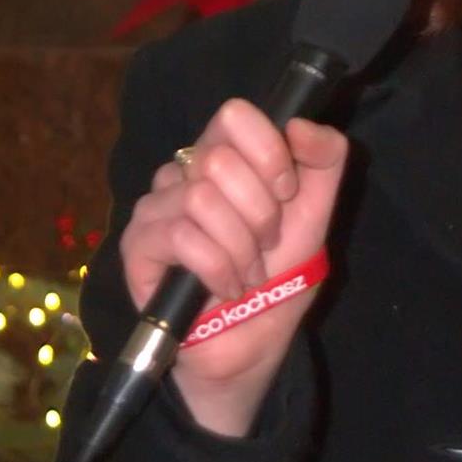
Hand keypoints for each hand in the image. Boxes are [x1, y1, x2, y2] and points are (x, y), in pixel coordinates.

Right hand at [121, 97, 349, 425]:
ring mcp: (154, 208)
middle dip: (260, 214)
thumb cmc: (276, 281)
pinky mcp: (137, 247)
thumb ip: (324, 159)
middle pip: (219, 159)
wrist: (252, 346)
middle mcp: (182, 174)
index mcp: (223, 156)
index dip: (268, 152)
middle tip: (265, 247)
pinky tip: (224, 290)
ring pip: (200, 200)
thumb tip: (301, 123)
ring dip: (240, 249)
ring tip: (247, 275)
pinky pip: (180, 237)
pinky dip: (217, 270)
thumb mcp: (315, 215)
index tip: (286, 193)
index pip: (234, 115)